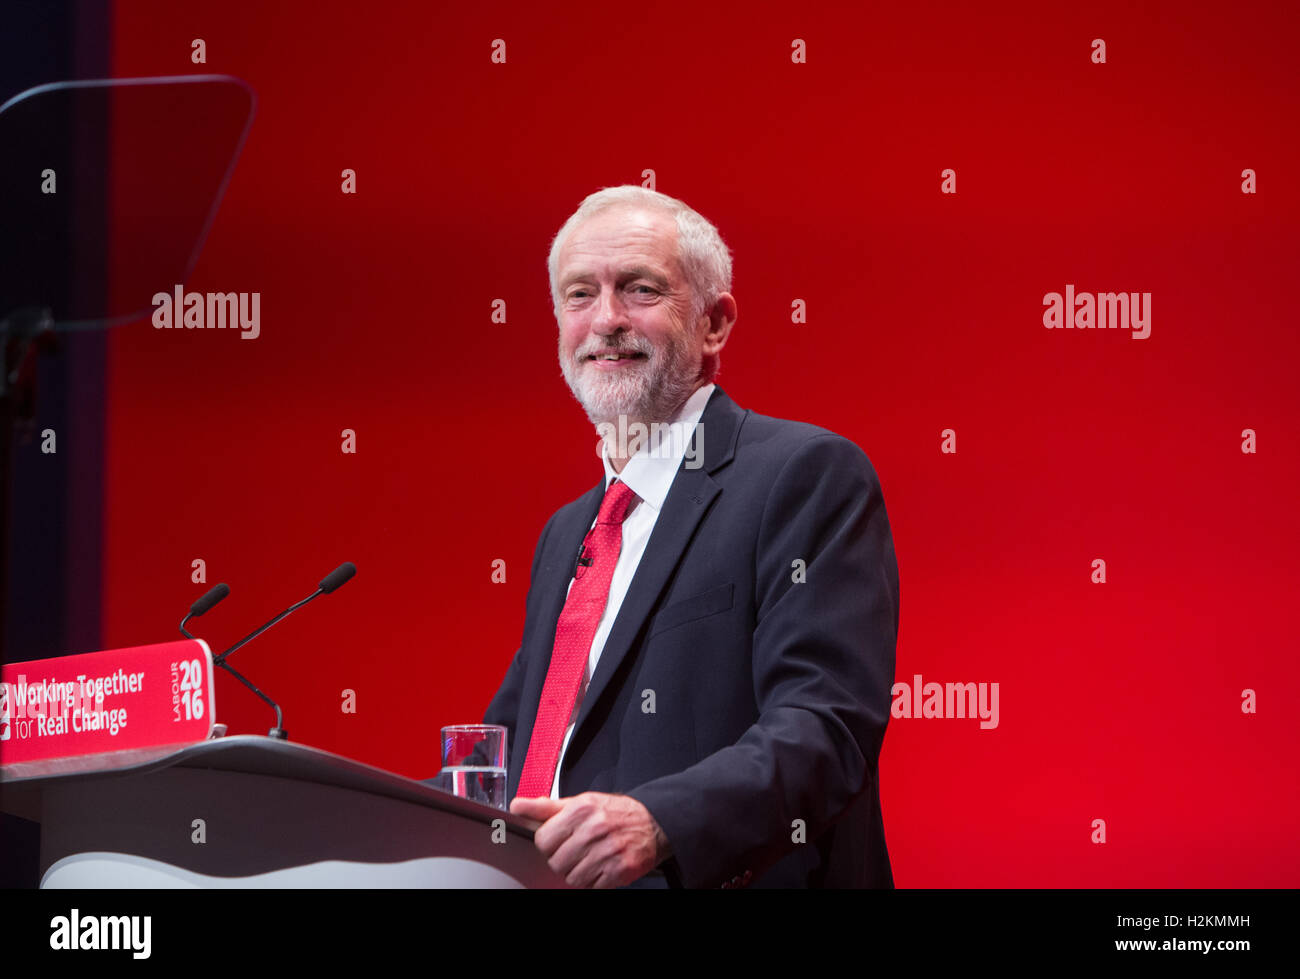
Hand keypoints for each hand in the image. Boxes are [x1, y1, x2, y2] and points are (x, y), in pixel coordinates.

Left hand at [510, 791, 670, 887]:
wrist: (653, 822)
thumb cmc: (614, 813)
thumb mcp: (580, 802)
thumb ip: (546, 807)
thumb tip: (518, 805)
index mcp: (580, 810)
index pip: (543, 840)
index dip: (548, 844)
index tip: (558, 840)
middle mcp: (594, 829)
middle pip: (556, 862)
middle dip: (562, 859)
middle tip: (576, 850)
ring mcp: (608, 851)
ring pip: (572, 878)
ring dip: (578, 872)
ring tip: (589, 858)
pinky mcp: (619, 870)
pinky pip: (592, 887)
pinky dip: (594, 881)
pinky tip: (601, 866)